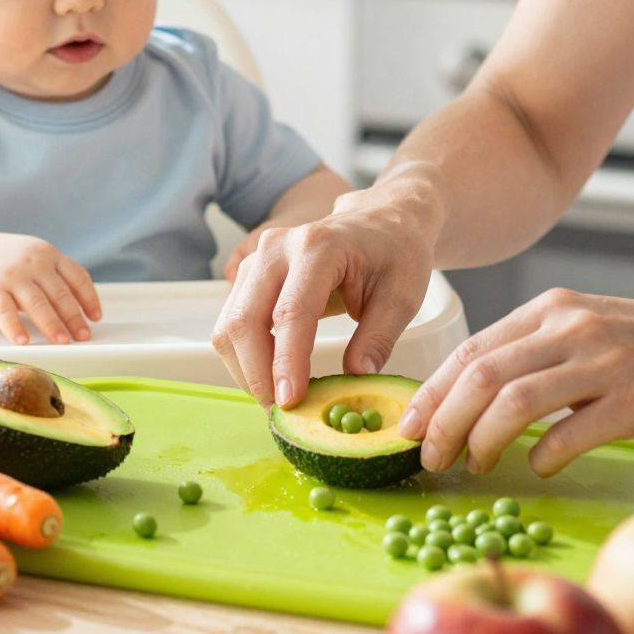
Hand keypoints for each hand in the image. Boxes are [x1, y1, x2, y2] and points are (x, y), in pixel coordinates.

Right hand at [0, 231, 101, 345]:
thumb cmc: (10, 261)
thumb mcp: (37, 257)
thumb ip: (57, 275)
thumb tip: (83, 309)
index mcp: (49, 255)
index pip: (77, 276)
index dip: (89, 298)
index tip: (95, 318)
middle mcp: (34, 264)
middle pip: (60, 293)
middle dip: (73, 317)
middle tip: (83, 336)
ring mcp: (12, 277)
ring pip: (37, 303)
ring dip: (52, 325)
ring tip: (62, 342)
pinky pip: (4, 311)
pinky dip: (14, 327)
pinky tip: (23, 341)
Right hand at [212, 187, 434, 407]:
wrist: (380, 220)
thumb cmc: (396, 254)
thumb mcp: (403, 296)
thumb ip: (379, 338)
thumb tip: (356, 378)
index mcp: (320, 247)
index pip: (291, 312)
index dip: (286, 361)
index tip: (290, 402)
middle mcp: (278, 248)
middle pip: (245, 319)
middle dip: (257, 374)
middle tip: (282, 412)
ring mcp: (258, 259)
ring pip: (230, 325)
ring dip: (246, 369)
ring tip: (278, 399)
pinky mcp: (250, 275)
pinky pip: (232, 322)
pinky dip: (244, 356)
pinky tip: (271, 376)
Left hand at [399, 291, 633, 477]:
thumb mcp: (587, 327)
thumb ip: (534, 350)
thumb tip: (470, 394)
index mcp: (553, 309)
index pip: (471, 349)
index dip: (431, 392)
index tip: (408, 426)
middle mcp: (571, 328)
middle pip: (480, 376)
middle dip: (443, 422)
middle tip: (429, 457)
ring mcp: (603, 363)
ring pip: (513, 403)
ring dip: (480, 442)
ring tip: (472, 465)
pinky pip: (569, 434)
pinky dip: (541, 456)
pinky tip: (537, 466)